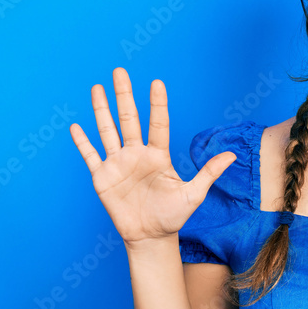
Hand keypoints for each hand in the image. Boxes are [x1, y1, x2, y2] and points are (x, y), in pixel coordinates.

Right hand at [69, 67, 235, 244]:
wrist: (151, 237)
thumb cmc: (173, 215)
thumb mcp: (194, 194)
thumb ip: (209, 172)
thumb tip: (232, 155)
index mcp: (158, 155)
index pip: (158, 124)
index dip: (157, 104)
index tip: (157, 82)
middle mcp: (137, 154)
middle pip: (129, 119)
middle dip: (124, 95)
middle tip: (120, 71)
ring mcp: (118, 164)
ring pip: (107, 131)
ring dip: (101, 110)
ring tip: (97, 87)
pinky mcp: (102, 177)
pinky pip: (90, 155)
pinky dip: (83, 142)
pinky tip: (75, 126)